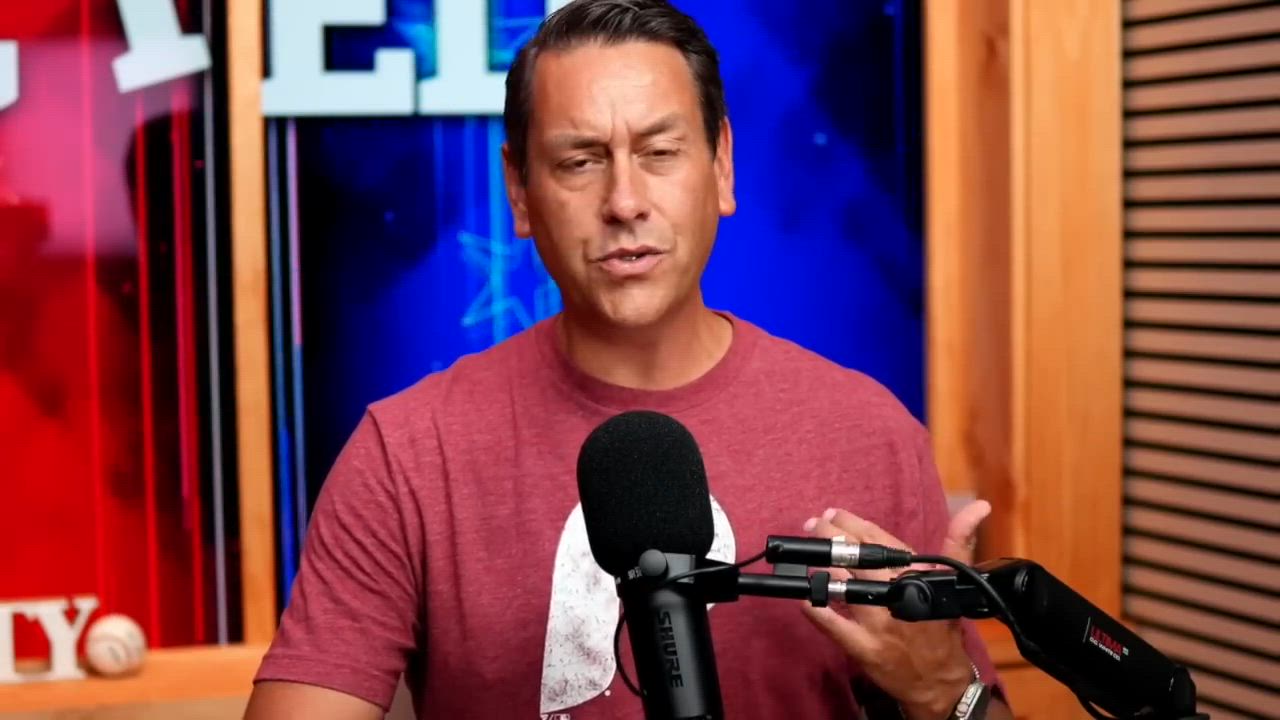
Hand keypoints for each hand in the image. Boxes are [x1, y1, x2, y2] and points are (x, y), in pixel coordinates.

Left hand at [800, 501, 991, 719]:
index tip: (833, 512)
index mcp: (916, 575)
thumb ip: (959, 540)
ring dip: (823, 565)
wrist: (941, 682)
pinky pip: (832, 625)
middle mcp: (896, 595)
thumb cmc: (941, 628)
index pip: (879, 540)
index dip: (852, 523)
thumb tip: (979, 506)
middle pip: (857, 557)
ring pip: (843, 585)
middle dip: (830, 535)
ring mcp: (878, 623)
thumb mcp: (953, 580)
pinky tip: (803, 595)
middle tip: (814, 523)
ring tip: (807, 550)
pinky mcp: (864, 648)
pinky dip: (815, 608)